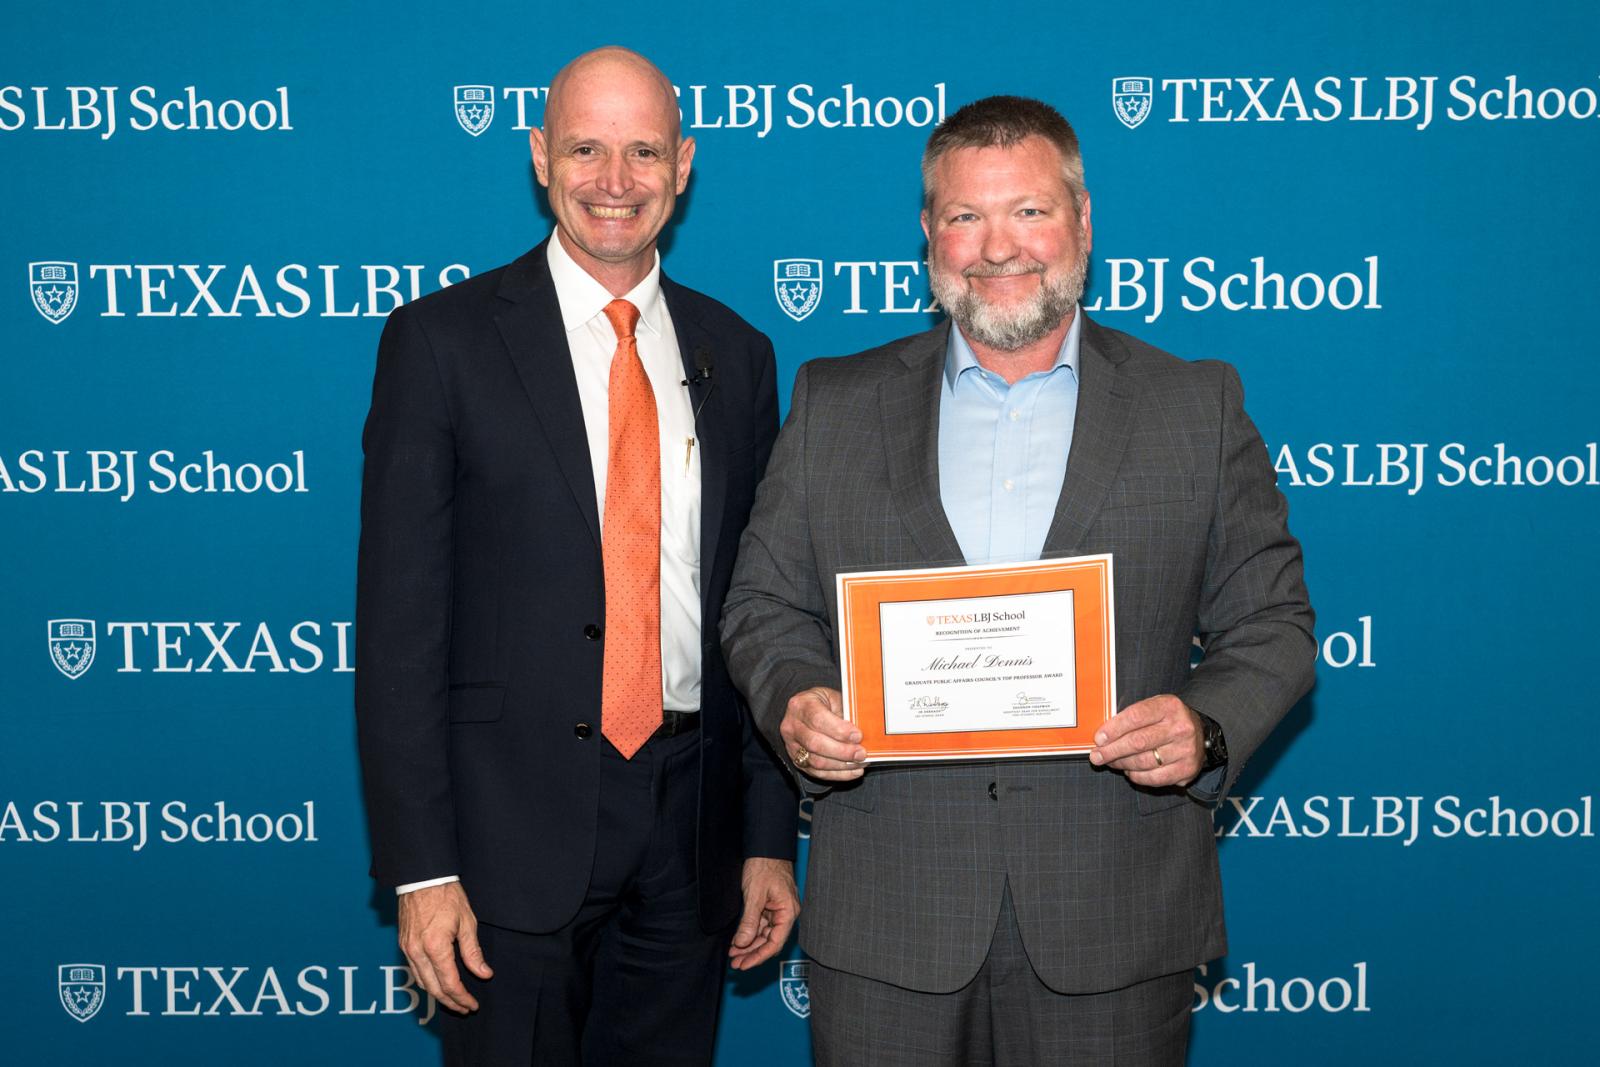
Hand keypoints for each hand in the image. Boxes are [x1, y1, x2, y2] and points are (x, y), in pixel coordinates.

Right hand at [397, 881, 492, 1013]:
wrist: (422, 877)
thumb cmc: (446, 895)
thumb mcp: (467, 922)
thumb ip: (473, 952)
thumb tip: (484, 973)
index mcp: (435, 947)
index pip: (450, 983)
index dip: (462, 998)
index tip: (473, 1005)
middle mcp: (417, 952)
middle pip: (434, 989)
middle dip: (450, 1002)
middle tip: (465, 1008)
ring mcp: (407, 949)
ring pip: (422, 982)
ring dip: (437, 994)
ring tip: (453, 1000)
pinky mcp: (403, 944)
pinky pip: (414, 971)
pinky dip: (427, 981)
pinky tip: (437, 983)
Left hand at [729, 857, 799, 970]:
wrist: (765, 847)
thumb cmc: (765, 866)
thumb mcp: (754, 894)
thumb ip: (749, 921)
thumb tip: (742, 943)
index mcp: (788, 912)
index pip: (775, 943)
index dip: (759, 956)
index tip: (745, 964)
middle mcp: (785, 914)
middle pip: (769, 941)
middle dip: (751, 953)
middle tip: (735, 964)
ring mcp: (777, 910)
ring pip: (763, 934)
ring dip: (748, 945)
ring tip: (733, 955)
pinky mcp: (769, 906)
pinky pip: (760, 925)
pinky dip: (748, 933)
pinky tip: (737, 941)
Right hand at [779, 687, 864, 781]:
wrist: (805, 711)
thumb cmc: (823, 704)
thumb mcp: (834, 699)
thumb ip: (846, 713)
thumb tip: (866, 729)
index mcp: (801, 705)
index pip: (818, 720)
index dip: (839, 730)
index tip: (858, 736)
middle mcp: (792, 726)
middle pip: (815, 744)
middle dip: (842, 751)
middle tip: (861, 753)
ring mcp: (792, 746)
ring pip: (816, 762)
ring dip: (842, 765)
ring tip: (860, 762)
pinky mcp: (797, 761)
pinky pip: (818, 773)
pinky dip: (838, 774)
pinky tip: (854, 771)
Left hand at [1089, 694, 1205, 787]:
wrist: (1200, 732)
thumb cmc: (1167, 719)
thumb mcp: (1154, 707)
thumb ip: (1131, 717)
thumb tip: (1102, 736)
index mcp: (1169, 706)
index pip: (1135, 717)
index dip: (1113, 729)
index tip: (1098, 739)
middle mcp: (1180, 728)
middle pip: (1138, 742)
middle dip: (1112, 751)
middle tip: (1097, 756)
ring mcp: (1186, 750)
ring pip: (1143, 762)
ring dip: (1121, 764)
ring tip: (1111, 762)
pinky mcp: (1187, 769)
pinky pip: (1154, 778)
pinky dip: (1137, 776)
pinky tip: (1129, 771)